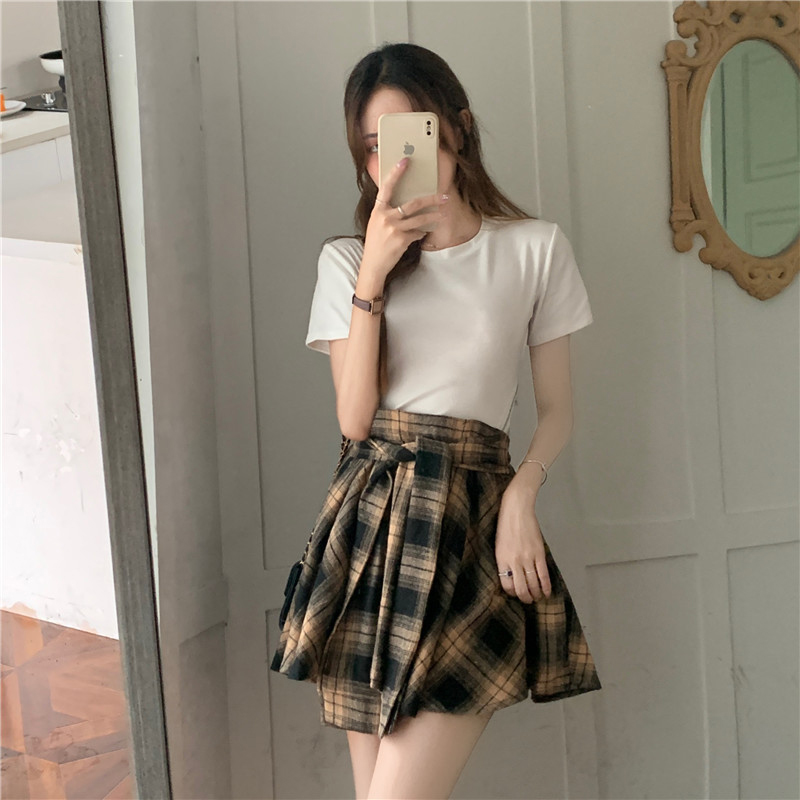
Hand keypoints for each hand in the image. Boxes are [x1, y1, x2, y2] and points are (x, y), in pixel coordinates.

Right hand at [362, 158, 448, 279]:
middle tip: (443, 197)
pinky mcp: (401, 240)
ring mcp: (394, 229)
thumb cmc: (376, 243)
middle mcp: (385, 217)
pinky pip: (417, 233)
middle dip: (431, 199)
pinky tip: (421, 234)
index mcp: (378, 210)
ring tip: (443, 214)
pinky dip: (421, 233)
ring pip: (420, 219)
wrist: (373, 264)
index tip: (405, 161)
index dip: (396, 173)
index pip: (387, 187)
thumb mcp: (377, 223)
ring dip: (433, 217)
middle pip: (413, 204)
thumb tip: (406, 204)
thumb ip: (388, 212)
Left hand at [495, 493, 551, 602]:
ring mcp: (527, 558)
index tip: (516, 594)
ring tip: (537, 597)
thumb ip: (504, 561)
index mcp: (501, 559)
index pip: (506, 584)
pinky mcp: (539, 553)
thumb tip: (512, 576)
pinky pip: (543, 575)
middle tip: (528, 600)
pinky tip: (546, 592)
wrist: (517, 510)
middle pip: (520, 589)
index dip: (512, 593)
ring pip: (533, 584)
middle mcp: (514, 561)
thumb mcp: (499, 545)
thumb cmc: (506, 526)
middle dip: (525, 598)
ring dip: (536, 594)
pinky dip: (546, 586)